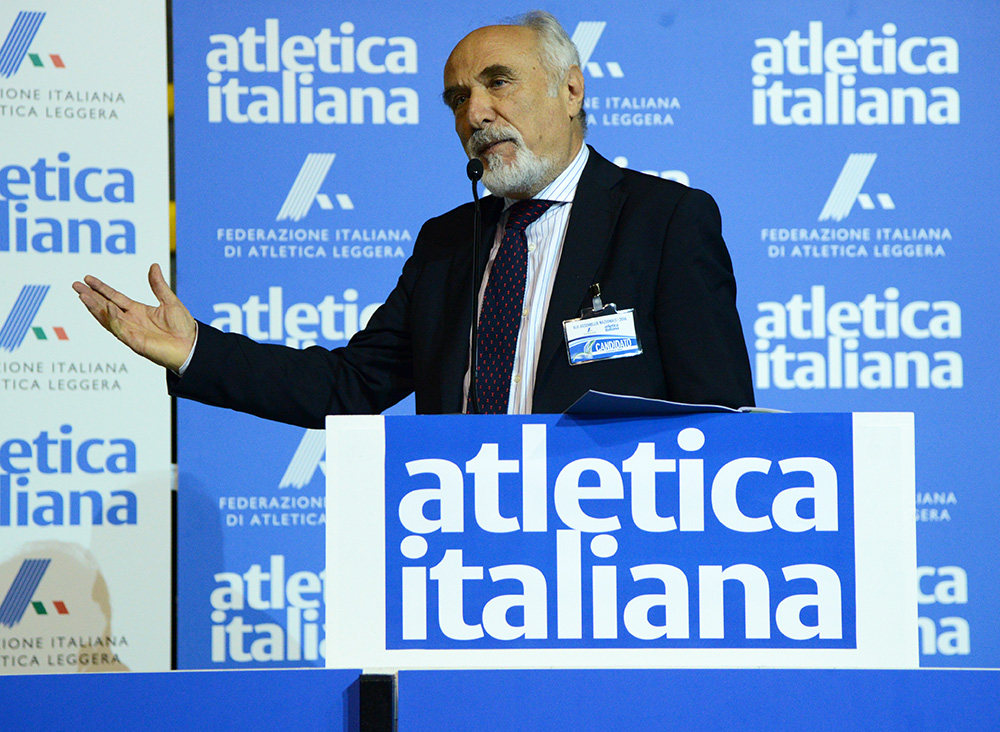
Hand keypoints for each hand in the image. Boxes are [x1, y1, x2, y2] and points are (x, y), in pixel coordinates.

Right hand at [72, 263, 196, 371]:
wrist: (192, 347)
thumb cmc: (183, 327)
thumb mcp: (170, 301)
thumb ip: (158, 285)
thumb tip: (154, 266)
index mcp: (137, 311)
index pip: (114, 297)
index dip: (101, 288)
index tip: (87, 278)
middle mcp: (131, 321)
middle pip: (105, 306)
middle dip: (90, 296)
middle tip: (76, 285)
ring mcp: (131, 332)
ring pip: (107, 318)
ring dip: (94, 307)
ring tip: (82, 295)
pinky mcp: (135, 342)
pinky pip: (120, 329)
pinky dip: (113, 319)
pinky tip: (107, 307)